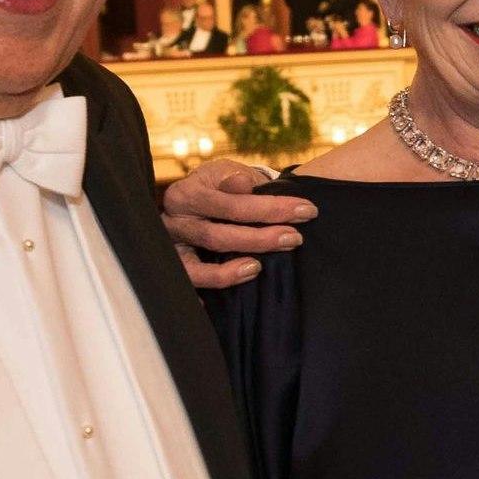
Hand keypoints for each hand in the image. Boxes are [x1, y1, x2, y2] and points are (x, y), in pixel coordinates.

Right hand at [160, 159, 307, 289]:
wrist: (199, 197)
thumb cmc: (218, 186)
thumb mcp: (225, 173)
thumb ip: (234, 179)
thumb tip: (242, 182)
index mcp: (188, 193)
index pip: (232, 204)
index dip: (271, 208)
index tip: (307, 211)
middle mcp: (175, 221)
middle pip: (217, 237)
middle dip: (260, 240)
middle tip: (294, 239)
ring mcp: (172, 249)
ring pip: (198, 268)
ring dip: (230, 272)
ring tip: (258, 269)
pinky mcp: (176, 269)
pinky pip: (187, 287)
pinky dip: (200, 296)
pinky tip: (214, 306)